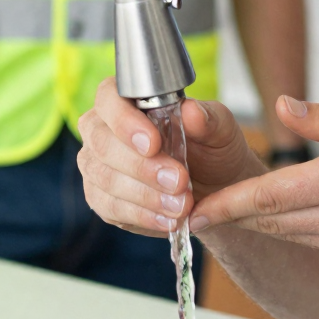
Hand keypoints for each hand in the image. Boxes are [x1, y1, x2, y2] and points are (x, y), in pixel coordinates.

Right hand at [77, 76, 265, 236]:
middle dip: (141, 166)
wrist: (214, 187)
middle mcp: (102, 129)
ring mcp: (97, 164)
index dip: (124, 121)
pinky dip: (143, 216)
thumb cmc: (211, 148)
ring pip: (104, 178)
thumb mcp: (221, 130)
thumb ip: (208, 118)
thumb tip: (192, 111)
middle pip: (102, 144)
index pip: (109, 99)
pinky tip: (168, 219)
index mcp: (126, 99)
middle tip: (178, 181)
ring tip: (181, 205)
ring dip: (145, 195)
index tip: (152, 143)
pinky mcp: (101, 198)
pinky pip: (111, 208)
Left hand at [189, 96, 318, 273]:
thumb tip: (280, 107)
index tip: (194, 209)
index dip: (226, 204)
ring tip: (232, 207)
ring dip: (262, 222)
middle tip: (195, 203)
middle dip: (231, 214)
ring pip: (291, 235)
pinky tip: (297, 213)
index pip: (270, 195)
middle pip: (270, 221)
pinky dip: (300, 230)